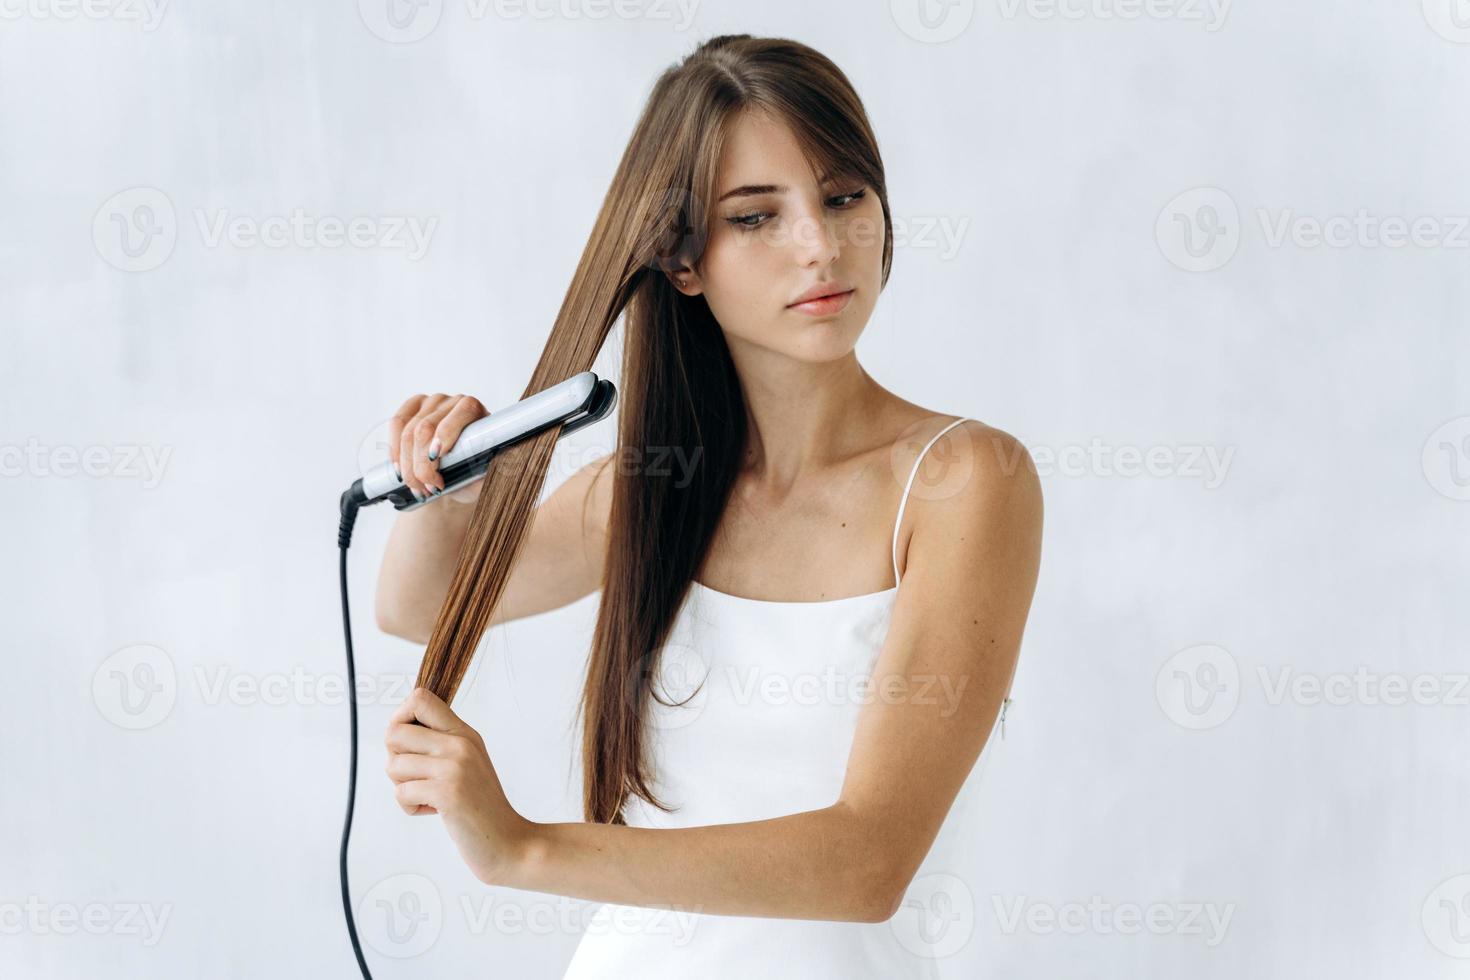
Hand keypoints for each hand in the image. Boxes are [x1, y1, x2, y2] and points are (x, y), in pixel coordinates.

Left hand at [384, 687, 538, 885]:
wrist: (509, 842)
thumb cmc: (481, 807)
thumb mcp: (467, 762)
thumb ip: (440, 742)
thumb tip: (396, 730)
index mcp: (464, 732)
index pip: (419, 698)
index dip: (400, 718)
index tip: (409, 745)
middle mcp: (460, 743)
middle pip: (394, 732)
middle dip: (394, 759)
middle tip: (417, 778)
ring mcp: (455, 767)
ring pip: (393, 765)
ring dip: (402, 787)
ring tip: (428, 797)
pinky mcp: (448, 793)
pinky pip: (401, 794)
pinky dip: (410, 808)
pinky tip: (434, 811)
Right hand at [387, 393, 489, 503]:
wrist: (457, 477)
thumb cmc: (474, 475)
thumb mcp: (486, 478)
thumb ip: (491, 472)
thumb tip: (498, 467)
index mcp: (479, 412)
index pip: (462, 412)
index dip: (445, 435)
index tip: (438, 461)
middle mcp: (455, 401)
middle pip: (426, 427)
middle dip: (422, 464)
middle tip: (429, 488)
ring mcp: (432, 402)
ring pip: (408, 431)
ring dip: (408, 465)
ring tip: (417, 487)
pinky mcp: (413, 407)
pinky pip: (396, 424)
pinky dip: (395, 451)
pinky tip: (401, 470)